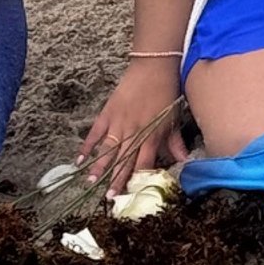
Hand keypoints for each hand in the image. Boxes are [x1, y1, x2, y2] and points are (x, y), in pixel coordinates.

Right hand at [79, 65, 189, 193]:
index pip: (143, 163)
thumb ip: (175, 142)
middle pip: (123, 160)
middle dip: (115, 180)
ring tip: (90, 183)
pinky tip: (80, 159)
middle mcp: (133, 132)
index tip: (131, 195)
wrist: (154, 66)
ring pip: (107, 149)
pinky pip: (95, 132)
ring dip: (98, 166)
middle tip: (108, 198)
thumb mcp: (175, 118)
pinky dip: (87, 145)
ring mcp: (118, 122)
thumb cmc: (167, 92)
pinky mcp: (108, 112)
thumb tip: (184, 161)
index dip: (136, 179)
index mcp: (151, 135)